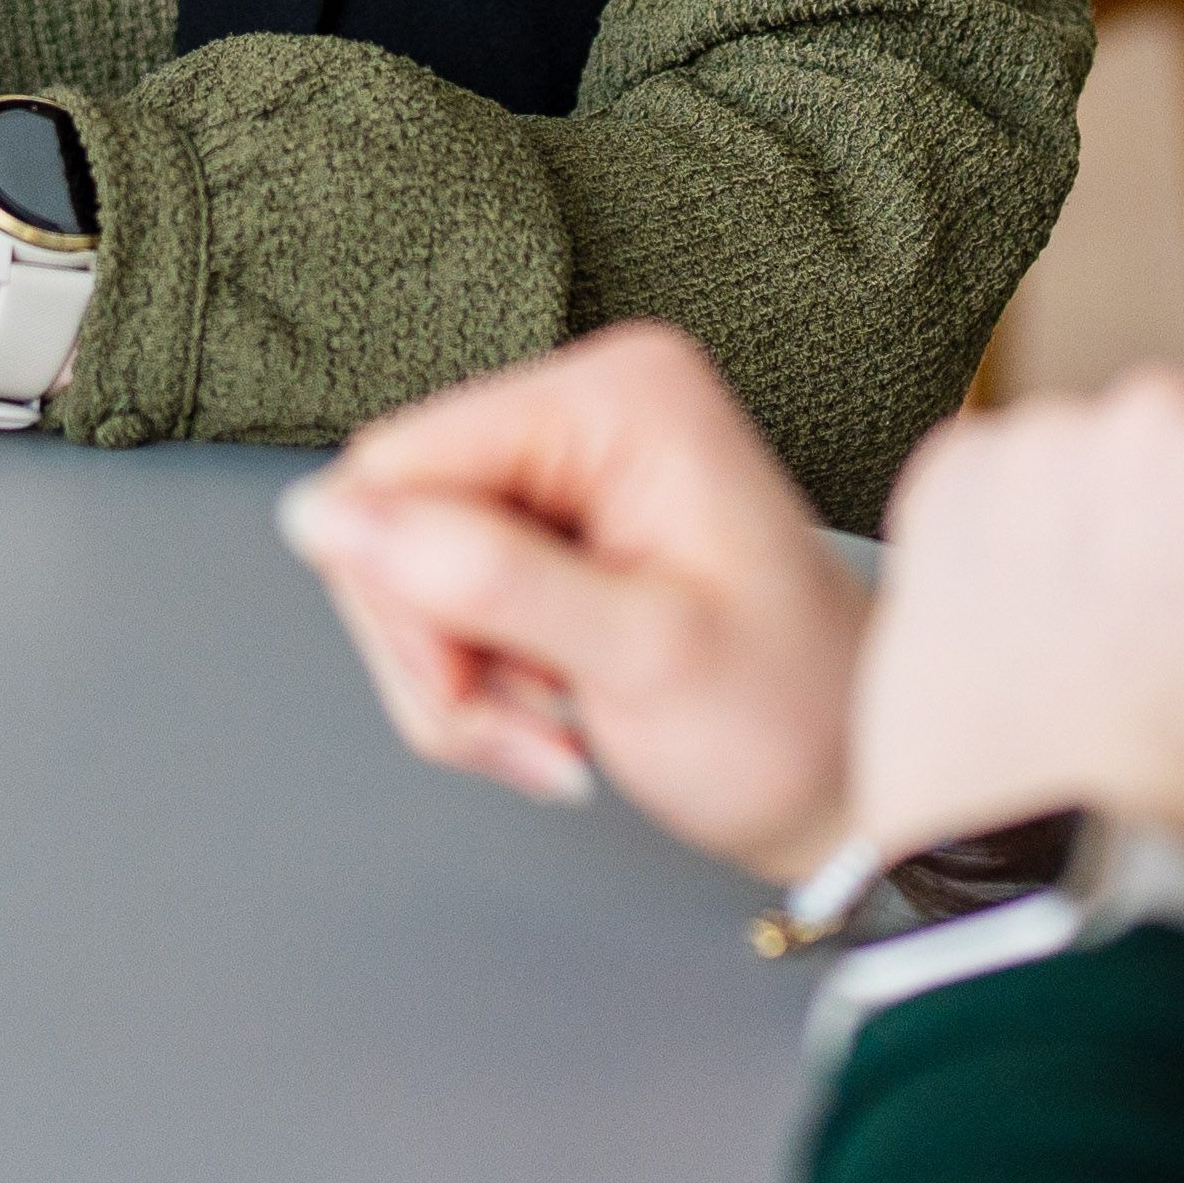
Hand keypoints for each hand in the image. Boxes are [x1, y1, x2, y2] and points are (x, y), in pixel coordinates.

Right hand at [278, 323, 868, 881]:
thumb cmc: (790, 718)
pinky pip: (444, 607)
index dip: (399, 589)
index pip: (399, 462)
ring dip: (462, 686)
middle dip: (440, 653)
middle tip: (534, 728)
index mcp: (615, 398)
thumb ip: (483, 577)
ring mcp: (565, 473)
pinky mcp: (551, 534)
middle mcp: (584, 412)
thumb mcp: (640, 653)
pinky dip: (481, 690)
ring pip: (405, 577)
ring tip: (558, 732)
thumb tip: (328, 514)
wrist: (854, 784)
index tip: (472, 687)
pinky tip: (557, 717)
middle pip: (391, 522)